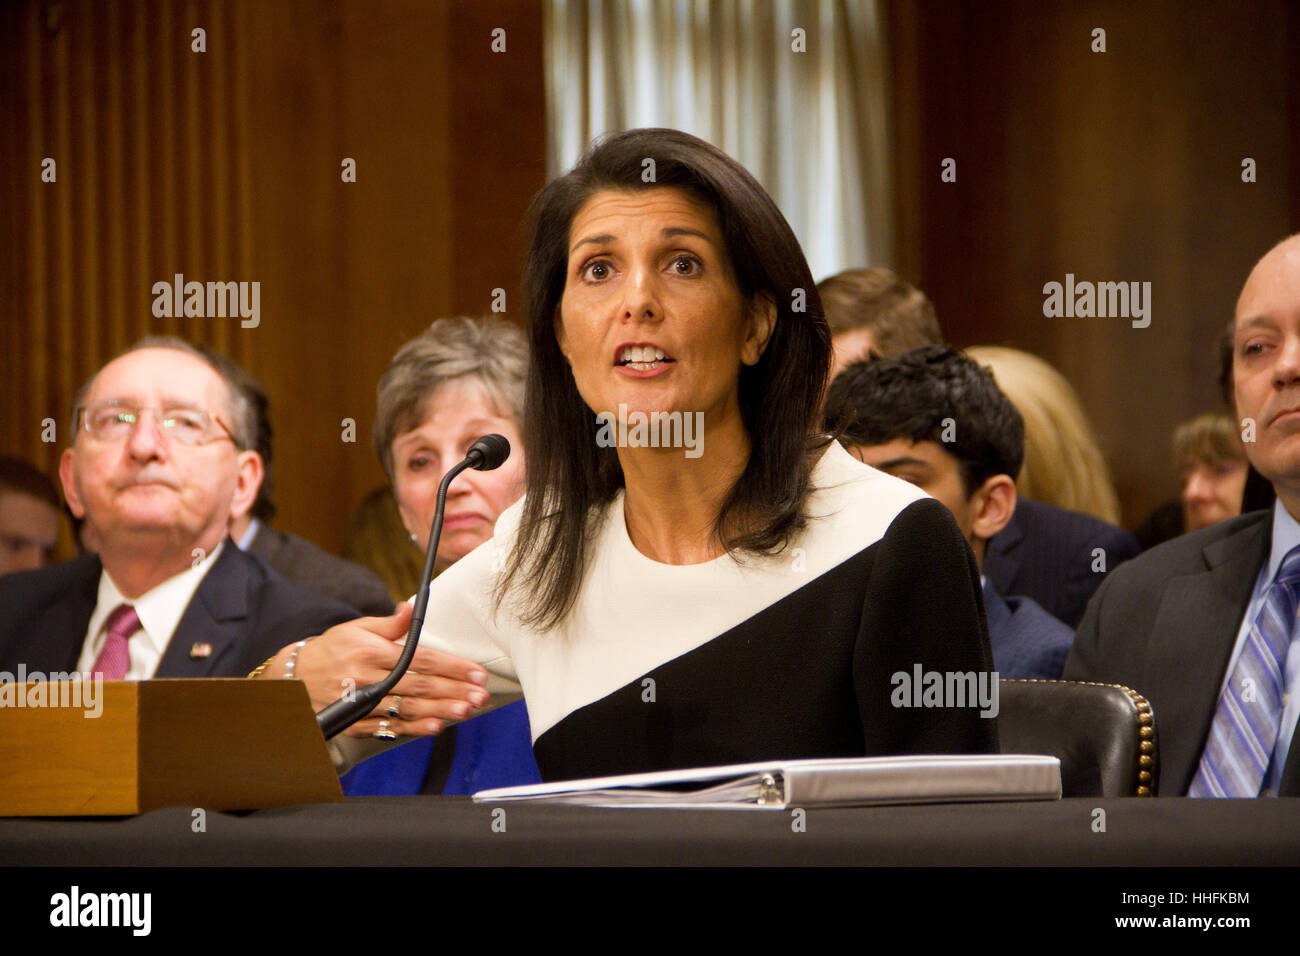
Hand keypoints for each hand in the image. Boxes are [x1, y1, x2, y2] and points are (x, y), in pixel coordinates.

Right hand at [263, 602, 489, 737]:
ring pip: (409, 709)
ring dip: (440, 711)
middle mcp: (369, 678)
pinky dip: (414, 729)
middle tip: (481, 696)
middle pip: (420, 686)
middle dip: (453, 691)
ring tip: (466, 711)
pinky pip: (390, 727)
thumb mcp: (357, 628)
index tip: (476, 673)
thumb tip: (410, 608)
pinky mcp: (357, 722)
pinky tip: (436, 727)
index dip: (452, 667)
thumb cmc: (334, 649)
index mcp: (373, 651)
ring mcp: (363, 703)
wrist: (295, 677)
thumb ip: (389, 624)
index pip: (421, 659)